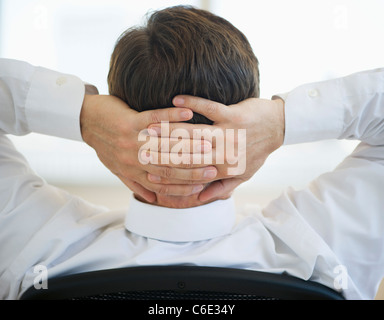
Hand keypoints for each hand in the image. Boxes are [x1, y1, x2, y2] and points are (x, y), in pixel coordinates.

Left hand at [80, 94, 214, 202]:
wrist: (84, 121)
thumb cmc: (104, 146)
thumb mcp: (118, 169)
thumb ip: (136, 184)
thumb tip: (152, 200)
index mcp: (133, 171)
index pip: (163, 184)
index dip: (184, 186)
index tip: (203, 185)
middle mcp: (134, 159)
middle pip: (168, 166)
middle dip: (193, 167)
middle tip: (214, 166)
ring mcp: (131, 140)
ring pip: (165, 145)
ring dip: (189, 143)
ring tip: (209, 142)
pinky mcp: (128, 121)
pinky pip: (154, 119)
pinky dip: (172, 116)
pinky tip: (189, 113)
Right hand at [147, 95, 284, 201]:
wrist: (279, 127)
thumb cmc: (257, 152)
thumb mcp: (242, 175)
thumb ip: (220, 188)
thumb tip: (199, 198)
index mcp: (224, 169)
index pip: (190, 173)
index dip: (169, 173)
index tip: (149, 170)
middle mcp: (224, 154)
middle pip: (188, 153)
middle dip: (163, 150)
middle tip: (141, 147)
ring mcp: (229, 133)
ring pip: (194, 133)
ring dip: (171, 128)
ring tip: (151, 126)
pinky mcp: (233, 115)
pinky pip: (208, 108)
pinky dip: (192, 103)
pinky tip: (176, 100)